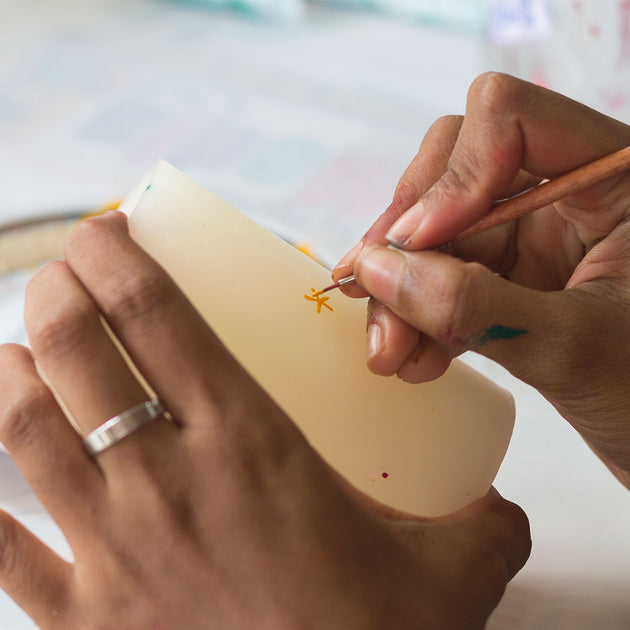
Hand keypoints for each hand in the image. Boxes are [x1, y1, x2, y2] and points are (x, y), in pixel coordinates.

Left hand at [0, 212, 528, 628]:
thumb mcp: (451, 571)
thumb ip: (481, 522)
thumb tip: (501, 503)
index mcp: (251, 447)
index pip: (158, 315)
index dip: (117, 258)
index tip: (106, 232)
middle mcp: (167, 485)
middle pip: (76, 355)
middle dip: (56, 295)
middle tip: (63, 276)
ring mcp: (113, 554)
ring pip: (23, 433)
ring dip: (9, 376)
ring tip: (17, 351)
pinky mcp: (83, 623)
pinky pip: (3, 552)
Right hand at [334, 72, 629, 487]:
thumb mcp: (576, 349)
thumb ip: (477, 306)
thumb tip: (376, 271)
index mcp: (615, 175)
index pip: (509, 117)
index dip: (451, 178)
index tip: (412, 246)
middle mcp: (567, 190)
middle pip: (453, 170)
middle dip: (407, 242)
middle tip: (373, 300)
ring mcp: (535, 233)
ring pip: (436, 233)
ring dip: (401, 291)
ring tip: (388, 354)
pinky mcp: (512, 275)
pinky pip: (443, 276)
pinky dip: (419, 315)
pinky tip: (414, 359)